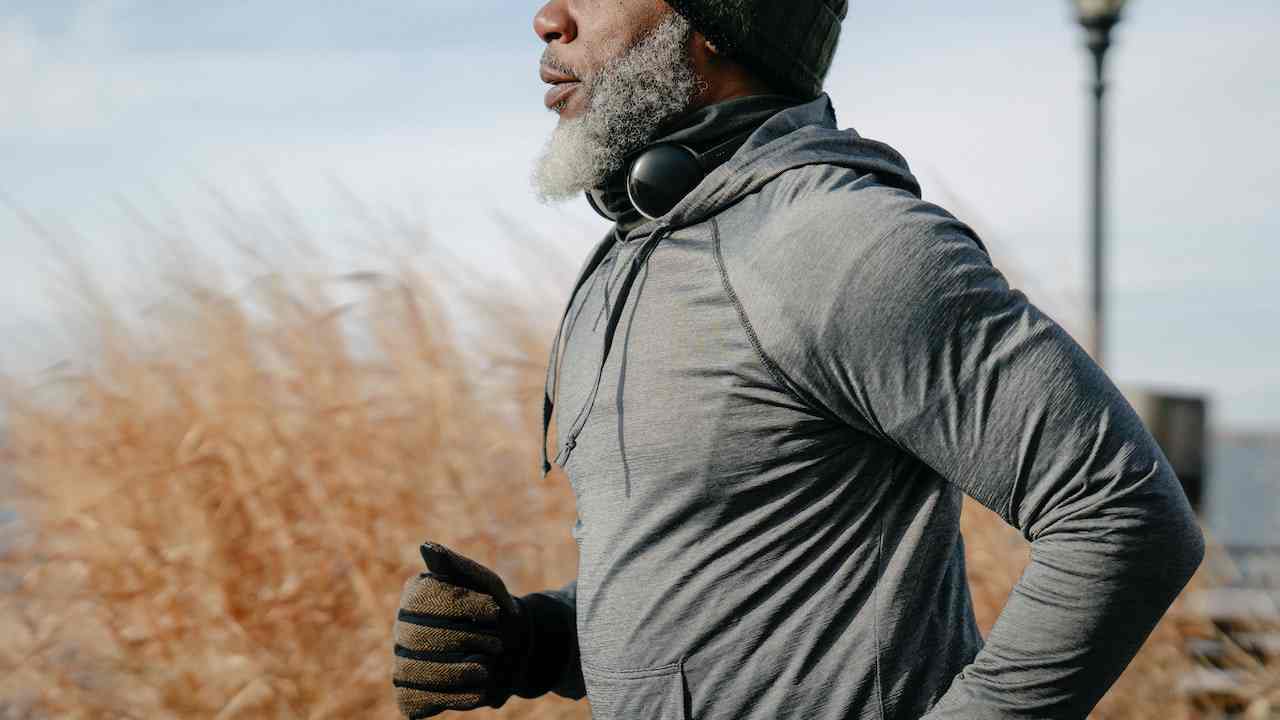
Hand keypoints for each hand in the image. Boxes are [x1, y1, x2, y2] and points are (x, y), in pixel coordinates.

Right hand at [393, 542, 530, 717]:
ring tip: (487, 668)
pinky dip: (454, 696)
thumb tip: (426, 546)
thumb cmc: (494, 612)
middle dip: (464, 641)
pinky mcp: (410, 692)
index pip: (427, 599)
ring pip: (416, 670)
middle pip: (419, 637)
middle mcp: (402, 627)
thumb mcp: (485, 585)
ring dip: (459, 671)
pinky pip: (419, 698)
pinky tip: (478, 690)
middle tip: (496, 644)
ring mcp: (403, 660)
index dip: (463, 606)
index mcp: (416, 594)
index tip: (494, 611)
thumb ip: (458, 567)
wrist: (510, 651)